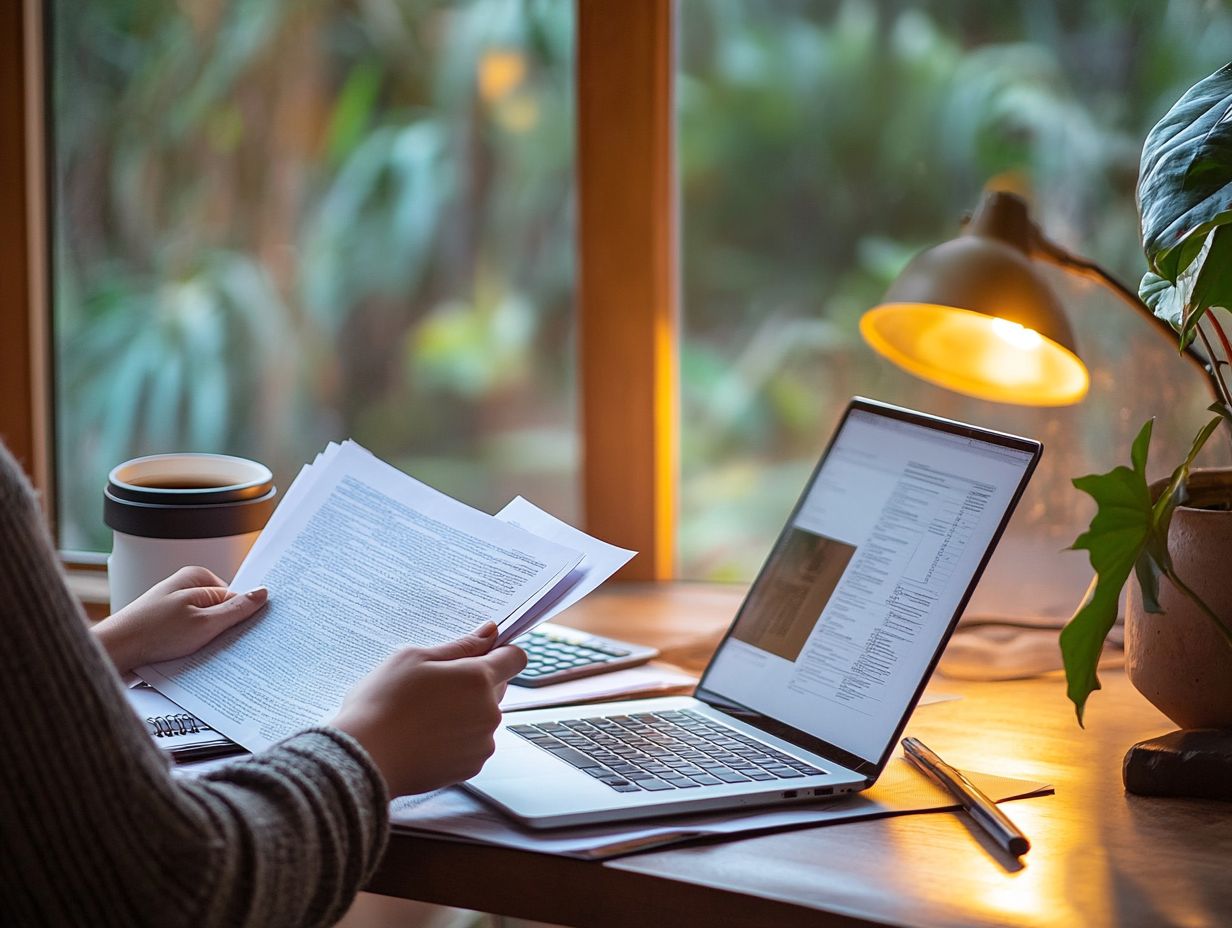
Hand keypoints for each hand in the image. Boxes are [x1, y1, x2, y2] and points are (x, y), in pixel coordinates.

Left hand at [92, 566, 267, 674]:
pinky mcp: (166, 625)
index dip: (241, 618)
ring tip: (198, 654)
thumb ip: (236, 609)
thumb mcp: (204, 623)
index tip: (245, 635)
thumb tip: (261, 594)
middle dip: (224, 631)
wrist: (113, 651)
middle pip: (221, 611)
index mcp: (197, 578)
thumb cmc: (151, 633)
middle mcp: (185, 588)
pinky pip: (191, 635)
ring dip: (207, 642)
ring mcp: (175, 607)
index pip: (236, 598)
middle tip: (219, 646)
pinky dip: (193, 647)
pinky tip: (187, 658)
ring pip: (206, 626)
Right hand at [330, 622, 526, 796]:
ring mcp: (482, 743)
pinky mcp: (471, 767)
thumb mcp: (414, 658)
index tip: (480, 655)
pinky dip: (456, 739)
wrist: (364, 759)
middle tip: (434, 687)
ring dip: (464, 713)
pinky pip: (473, 744)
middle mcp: (489, 712)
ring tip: (424, 716)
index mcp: (478, 679)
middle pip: (497, 688)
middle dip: (474, 684)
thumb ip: (460, 646)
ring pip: (483, 718)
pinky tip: (426, 738)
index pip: (515, 658)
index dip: (500, 653)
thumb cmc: (382, 704)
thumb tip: (489, 632)